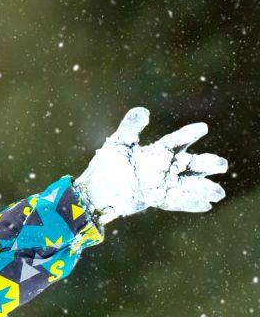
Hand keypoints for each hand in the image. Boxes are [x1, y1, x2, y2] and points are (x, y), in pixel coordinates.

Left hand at [75, 107, 227, 225]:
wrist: (95, 191)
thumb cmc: (107, 166)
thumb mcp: (119, 143)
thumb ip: (131, 127)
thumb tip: (143, 111)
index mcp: (158, 151)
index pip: (178, 141)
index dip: (190, 134)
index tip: (202, 129)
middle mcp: (165, 167)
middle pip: (191, 164)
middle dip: (207, 164)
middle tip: (221, 165)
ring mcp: (162, 184)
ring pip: (188, 184)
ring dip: (204, 188)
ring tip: (219, 193)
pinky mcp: (156, 199)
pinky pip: (177, 201)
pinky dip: (191, 203)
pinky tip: (207, 206)